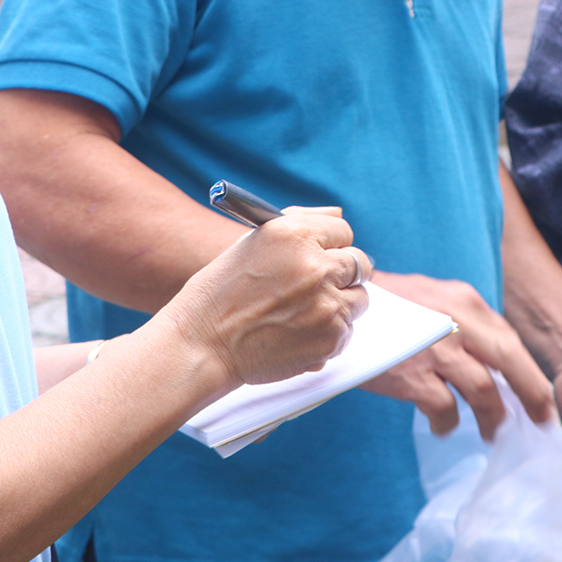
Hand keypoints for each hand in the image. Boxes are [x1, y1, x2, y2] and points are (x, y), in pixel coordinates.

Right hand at [163, 207, 369, 386]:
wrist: (202, 345)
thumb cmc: (222, 293)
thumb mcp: (253, 244)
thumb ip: (301, 224)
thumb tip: (339, 216)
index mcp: (293, 234)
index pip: (342, 230)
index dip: (332, 244)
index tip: (323, 255)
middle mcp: (315, 266)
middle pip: (358, 262)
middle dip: (343, 273)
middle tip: (321, 285)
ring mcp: (327, 304)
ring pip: (359, 299)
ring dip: (339, 304)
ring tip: (304, 313)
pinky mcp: (332, 337)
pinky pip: (347, 330)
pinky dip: (329, 333)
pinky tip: (297, 334)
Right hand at [361, 271, 554, 439]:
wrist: (335, 306)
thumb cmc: (384, 308)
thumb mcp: (432, 299)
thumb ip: (462, 323)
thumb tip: (492, 362)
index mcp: (465, 301)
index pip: (509, 339)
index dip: (528, 372)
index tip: (539, 396)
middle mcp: (457, 321)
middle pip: (510, 362)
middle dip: (532, 396)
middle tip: (540, 422)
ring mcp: (436, 349)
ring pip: (484, 392)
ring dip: (493, 418)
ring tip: (493, 434)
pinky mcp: (413, 376)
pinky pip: (446, 409)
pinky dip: (449, 422)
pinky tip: (444, 427)